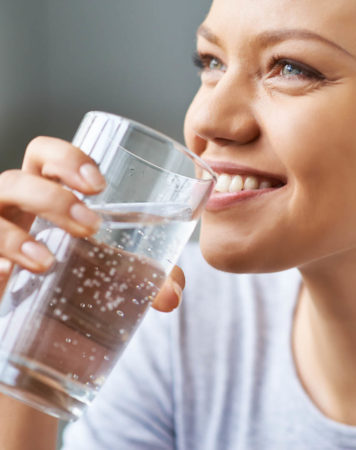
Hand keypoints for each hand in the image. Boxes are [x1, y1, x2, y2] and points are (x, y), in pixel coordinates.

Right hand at [0, 136, 184, 311]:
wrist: (27, 320)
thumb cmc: (68, 274)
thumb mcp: (106, 268)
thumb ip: (143, 275)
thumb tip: (172, 293)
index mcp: (43, 193)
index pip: (44, 155)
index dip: (66, 158)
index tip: (100, 184)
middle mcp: (10, 208)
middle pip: (15, 181)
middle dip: (51, 198)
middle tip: (90, 225)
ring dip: (17, 237)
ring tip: (48, 261)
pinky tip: (7, 276)